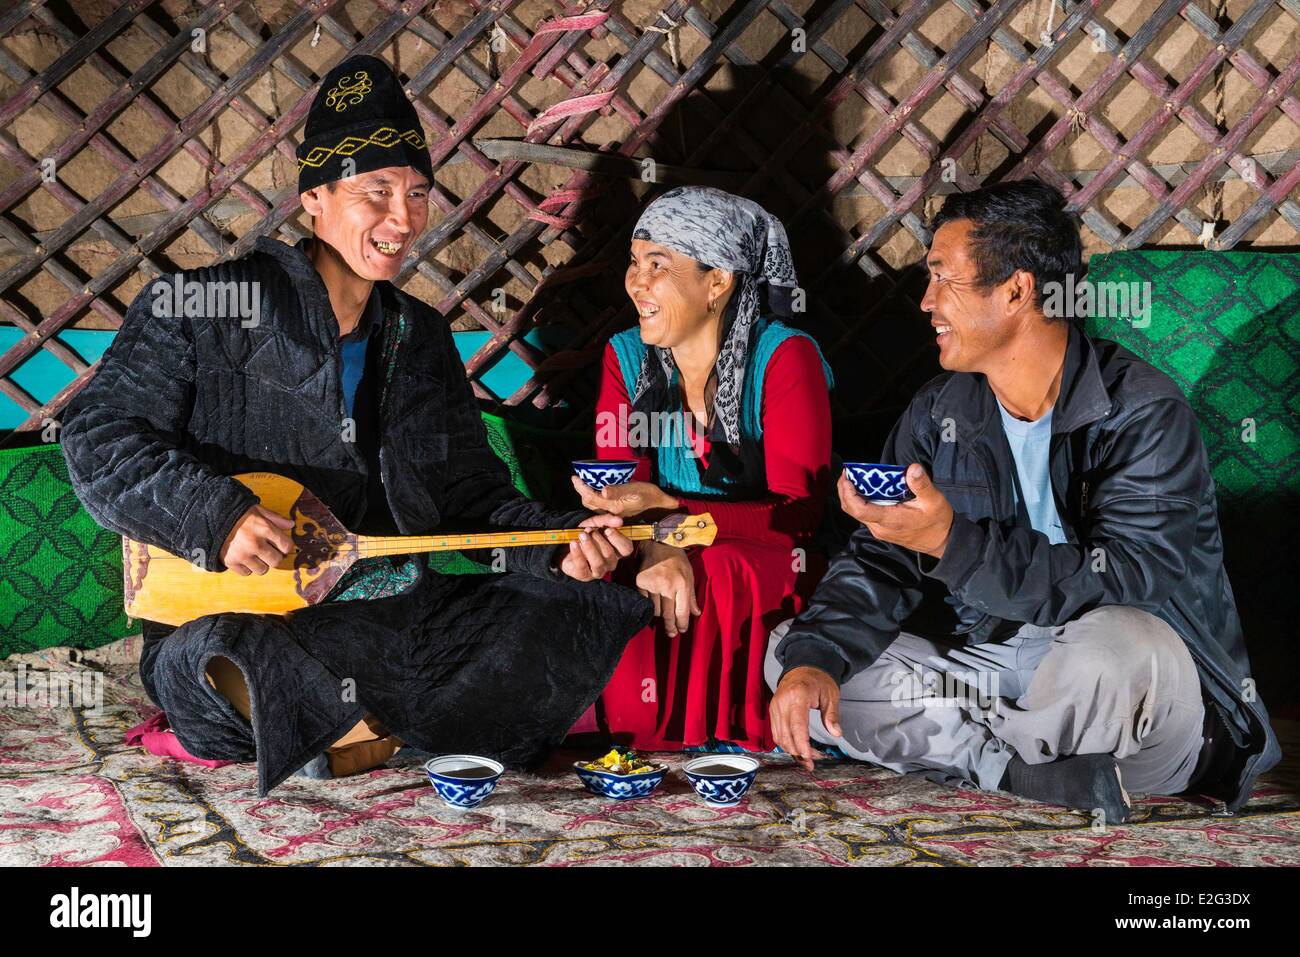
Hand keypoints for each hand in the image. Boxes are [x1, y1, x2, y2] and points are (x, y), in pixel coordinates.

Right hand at [219, 504, 294, 575]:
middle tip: (268, 551)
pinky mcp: (230, 562)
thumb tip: (291, 525)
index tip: (280, 545)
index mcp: (264, 529)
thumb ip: (276, 518)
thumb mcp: (258, 510)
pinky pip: (246, 573)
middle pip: (276, 561)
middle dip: (274, 556)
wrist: (211, 517)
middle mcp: (255, 544)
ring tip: (255, 554)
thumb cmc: (238, 513)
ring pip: (262, 570)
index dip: (285, 546)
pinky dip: (247, 567)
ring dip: (261, 563)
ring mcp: (242, 554)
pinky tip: (244, 557)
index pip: (286, 546)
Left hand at [558, 513, 634, 580]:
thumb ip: (607, 520)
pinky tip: (573, 543)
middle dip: (598, 540)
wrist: (565, 545)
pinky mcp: (584, 575)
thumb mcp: (594, 523)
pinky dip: (577, 553)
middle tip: (589, 531)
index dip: (618, 539)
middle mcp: (610, 563)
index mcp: (617, 550)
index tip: (607, 529)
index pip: (626, 549)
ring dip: (589, 546)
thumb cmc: (585, 535)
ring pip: (598, 562)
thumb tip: (619, 520)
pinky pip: (582, 566)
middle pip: (610, 555)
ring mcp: (598, 571)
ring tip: (581, 535)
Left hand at [571, 477, 678, 518]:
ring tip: (584, 481)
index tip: (575, 477)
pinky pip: (599, 504)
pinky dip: (593, 496)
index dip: (581, 488)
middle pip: (588, 503)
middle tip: (577, 478)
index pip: (590, 498)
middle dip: (581, 490)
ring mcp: (613, 511)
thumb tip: (603, 490)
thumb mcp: (635, 490)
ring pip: (593, 504)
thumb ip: (618, 491)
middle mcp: (611, 511)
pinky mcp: (616, 509)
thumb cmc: (649, 495)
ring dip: (586, 493)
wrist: (659, 504)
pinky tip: (594, 489)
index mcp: (613, 506)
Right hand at [634, 539, 700, 636]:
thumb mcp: (689, 575)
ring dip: (659, 615)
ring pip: (655, 610)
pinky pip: (644, 601)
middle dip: (670, 627)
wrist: (658, 542)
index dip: (682, 624)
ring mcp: (652, 584)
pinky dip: (648, 606)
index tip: (681, 630)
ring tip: (663, 617)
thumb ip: (691, 596)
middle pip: (668, 615)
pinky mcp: (640, 582)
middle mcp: (667, 585)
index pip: (682, 611)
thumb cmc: (677, 560)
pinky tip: (652, 607)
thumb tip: (696, 613)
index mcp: (682, 583)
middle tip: (672, 633)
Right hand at [769, 666, 842, 771]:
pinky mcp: (773, 711)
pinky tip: (797, 749)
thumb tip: (836, 733)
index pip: (797, 726)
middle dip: (798, 752)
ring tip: (807, 760)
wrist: (803, 667)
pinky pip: (776, 732)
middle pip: (786, 735)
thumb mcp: (831, 695)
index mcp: (798, 696)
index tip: (810, 758)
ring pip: (779, 736)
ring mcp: (775, 706)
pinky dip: (786, 743)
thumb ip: (832, 715)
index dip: (802, 744)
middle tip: (812, 763)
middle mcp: (782, 702)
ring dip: (792, 751)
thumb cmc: (818, 680)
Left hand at [838, 463, 953, 558]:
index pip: (858, 509)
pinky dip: (861, 501)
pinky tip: (866, 489)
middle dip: (845, 491)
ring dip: (852, 496)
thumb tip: (912, 468)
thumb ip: (921, 485)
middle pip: (852, 510)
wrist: (942, 541)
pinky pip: (865, 514)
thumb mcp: (934, 500)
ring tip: (854, 478)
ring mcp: (880, 529)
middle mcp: (880, 527)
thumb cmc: (938, 522)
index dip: (848, 493)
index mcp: (889, 520)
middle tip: (847, 473)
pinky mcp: (882, 529)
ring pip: (857, 512)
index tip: (846, 477)